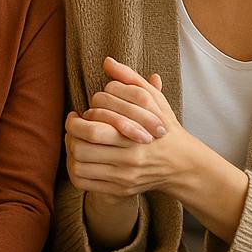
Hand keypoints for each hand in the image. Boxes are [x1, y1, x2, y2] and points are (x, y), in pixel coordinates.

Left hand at [64, 57, 195, 198]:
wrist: (181, 164)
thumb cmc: (163, 126)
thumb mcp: (152, 99)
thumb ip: (130, 79)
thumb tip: (107, 61)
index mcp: (136, 135)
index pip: (93, 126)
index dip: (79, 118)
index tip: (80, 113)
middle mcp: (130, 159)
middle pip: (82, 147)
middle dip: (70, 134)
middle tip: (73, 126)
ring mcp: (124, 177)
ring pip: (79, 165)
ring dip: (70, 151)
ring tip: (75, 141)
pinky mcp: (120, 190)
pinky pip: (83, 182)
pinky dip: (74, 169)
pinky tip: (80, 158)